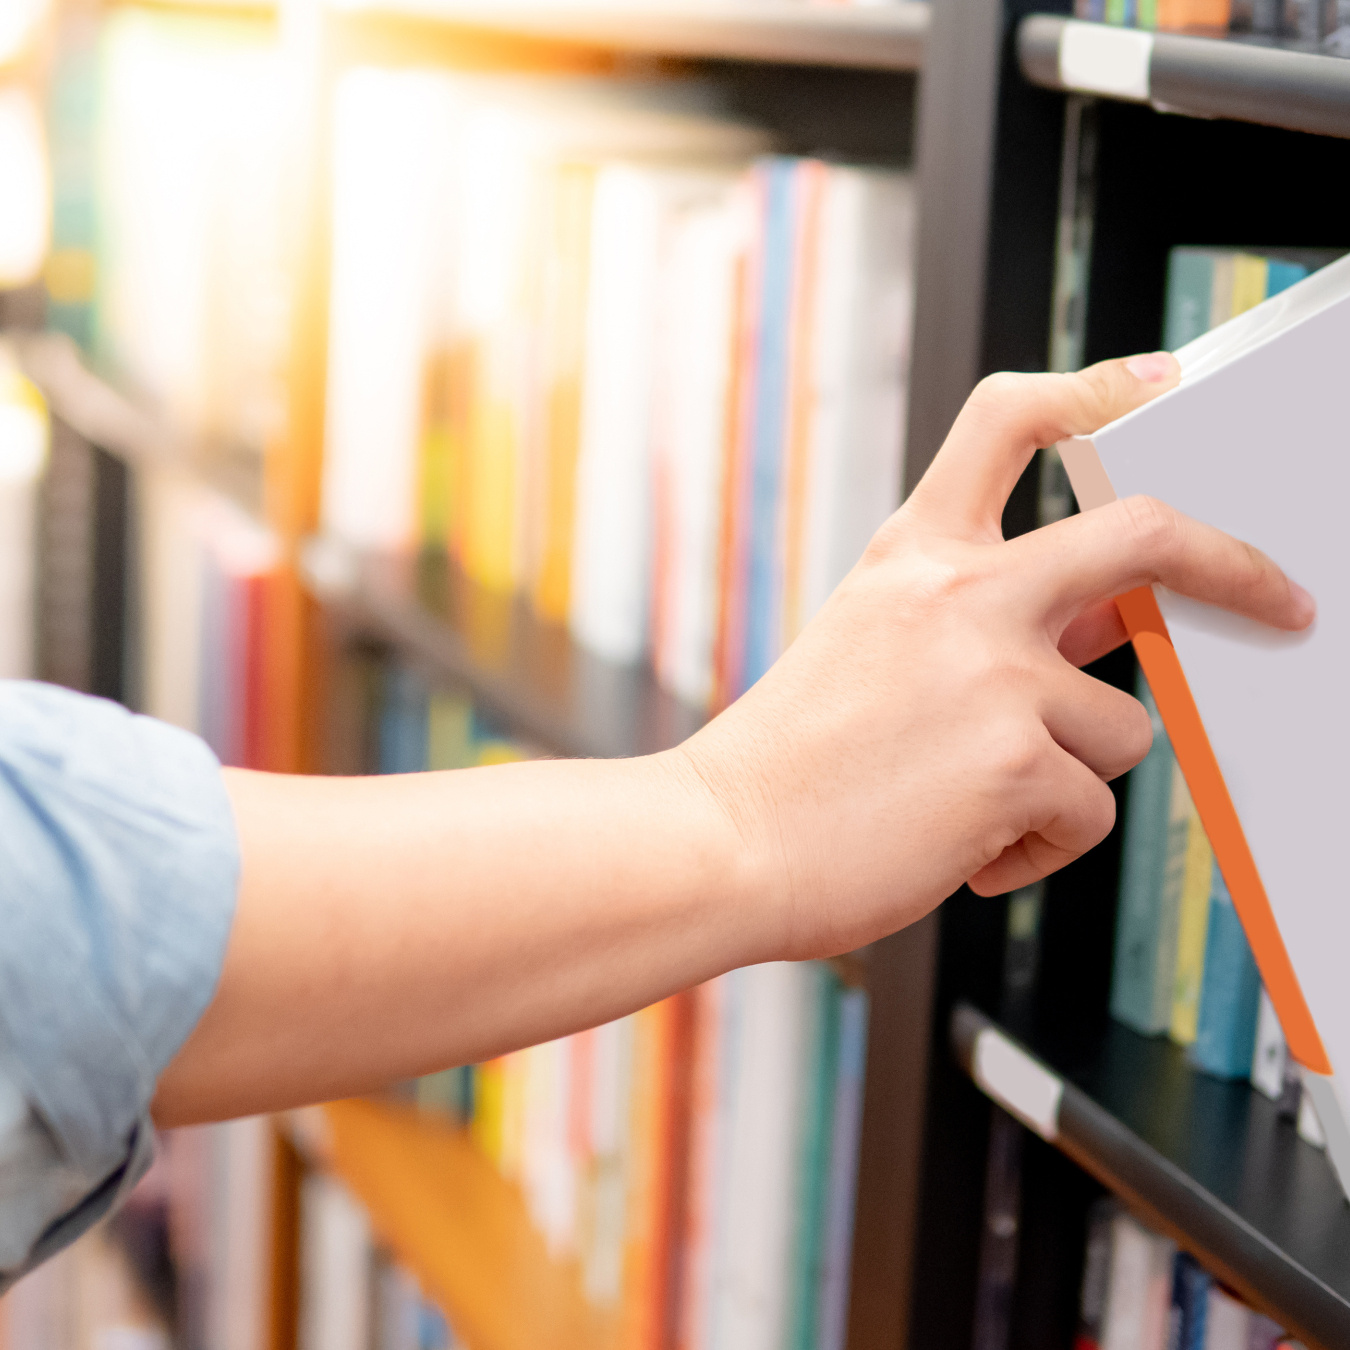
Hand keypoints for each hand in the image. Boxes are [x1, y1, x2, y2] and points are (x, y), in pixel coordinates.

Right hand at [678, 353, 1313, 961]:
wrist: (723, 844)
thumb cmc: (789, 762)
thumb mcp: (873, 650)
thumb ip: (986, 623)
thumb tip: (1107, 623)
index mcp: (915, 555)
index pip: (1009, 420)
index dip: (1094, 390)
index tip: (1153, 386)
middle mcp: (962, 595)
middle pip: (1145, 533)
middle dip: (1237, 564)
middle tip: (1281, 600)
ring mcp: (995, 674)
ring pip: (1123, 727)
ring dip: (1068, 779)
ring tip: (978, 808)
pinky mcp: (1018, 765)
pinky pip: (1088, 813)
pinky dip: (1037, 848)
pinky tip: (964, 851)